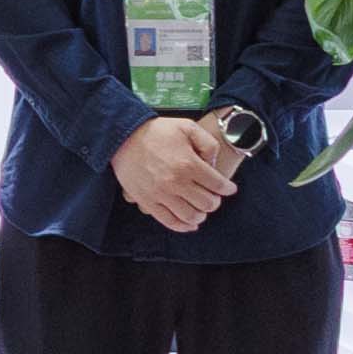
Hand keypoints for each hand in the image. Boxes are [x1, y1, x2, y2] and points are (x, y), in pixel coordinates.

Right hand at [110, 114, 242, 234]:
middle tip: (213, 196)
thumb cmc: (157, 131)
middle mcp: (176, 182)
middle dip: (215, 201)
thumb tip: (213, 166)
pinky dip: (184, 226)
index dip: (227, 188)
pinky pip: (170, 222)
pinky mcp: (148, 202)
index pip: (218, 185)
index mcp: (188, 164)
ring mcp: (161, 194)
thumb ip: (208, 144)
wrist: (123, 136)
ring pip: (191, 216)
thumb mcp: (188, 126)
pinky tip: (190, 223)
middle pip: (208, 203)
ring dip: (201, 215)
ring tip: (201, 208)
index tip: (229, 188)